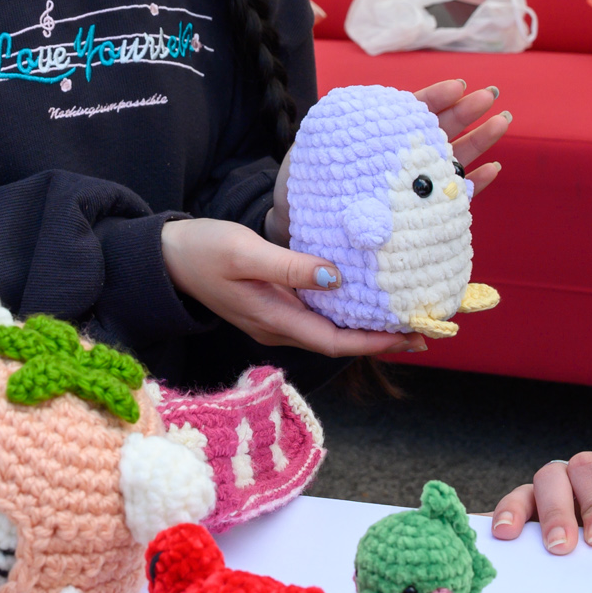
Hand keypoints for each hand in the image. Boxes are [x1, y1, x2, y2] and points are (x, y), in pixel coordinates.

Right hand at [160, 218, 423, 356]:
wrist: (165, 258)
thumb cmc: (202, 251)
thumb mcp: (244, 253)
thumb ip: (289, 267)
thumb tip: (336, 278)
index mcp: (273, 320)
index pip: (335, 342)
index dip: (374, 341)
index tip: (411, 335)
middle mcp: (279, 327)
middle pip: (340, 341)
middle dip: (381, 338)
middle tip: (426, 328)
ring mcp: (276, 318)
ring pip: (331, 329)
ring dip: (368, 325)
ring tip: (406, 313)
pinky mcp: (274, 303)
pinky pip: (320, 313)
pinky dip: (348, 309)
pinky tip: (366, 295)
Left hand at [262, 77, 508, 246]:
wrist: (300, 232)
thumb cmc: (301, 190)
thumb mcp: (307, 156)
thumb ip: (331, 136)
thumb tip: (353, 113)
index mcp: (378, 138)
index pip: (410, 111)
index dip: (435, 98)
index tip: (458, 86)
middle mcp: (399, 159)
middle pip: (439, 129)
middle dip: (467, 111)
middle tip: (491, 96)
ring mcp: (412, 185)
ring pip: (453, 158)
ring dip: (480, 140)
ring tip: (503, 122)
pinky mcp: (418, 213)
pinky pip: (452, 197)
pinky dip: (476, 184)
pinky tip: (494, 169)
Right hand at [489, 450, 591, 548]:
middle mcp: (569, 478)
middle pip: (553, 479)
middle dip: (556, 514)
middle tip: (561, 547)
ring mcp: (545, 495)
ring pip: (524, 493)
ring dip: (514, 514)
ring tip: (507, 537)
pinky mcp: (527, 514)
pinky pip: (503, 514)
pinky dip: (488, 525)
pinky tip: (479, 542)